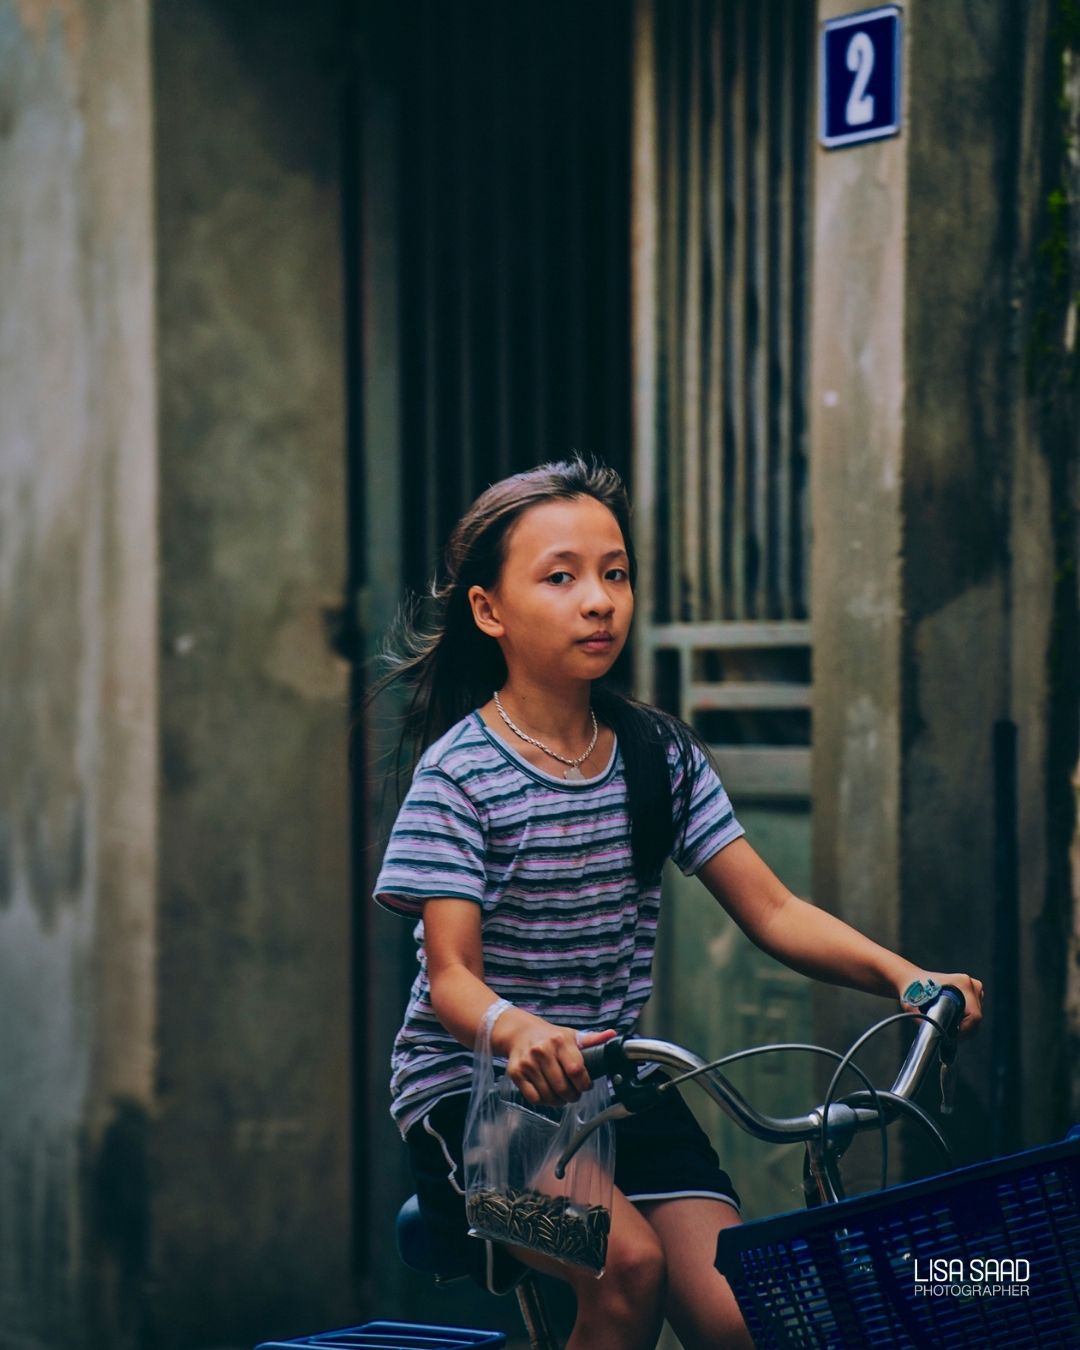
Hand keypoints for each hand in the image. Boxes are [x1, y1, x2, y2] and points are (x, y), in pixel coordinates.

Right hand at [491, 1008, 615, 1105]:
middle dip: (573, 1096)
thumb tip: (613, 1036)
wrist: (520, 1033)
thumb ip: (592, 1040)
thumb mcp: (571, 1035)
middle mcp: (542, 1051)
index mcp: (559, 1041)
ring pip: (549, 1095)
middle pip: (563, 1087)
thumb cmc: (550, 1037)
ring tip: (562, 1095)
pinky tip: (548, 1094)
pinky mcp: (516, 1073)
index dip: (584, 1084)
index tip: (586, 1086)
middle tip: (574, 1094)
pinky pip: (534, 1098)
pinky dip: (544, 1101)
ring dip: (559, 1101)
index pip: (576, 1071)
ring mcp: (528, 1063)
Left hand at [899, 970, 984, 1039]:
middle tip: (947, 1034)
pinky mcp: (971, 992)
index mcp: (962, 984)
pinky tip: (951, 1020)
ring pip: (975, 1016)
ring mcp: (973, 988)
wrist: (911, 978)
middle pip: (976, 1018)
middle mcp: (971, 985)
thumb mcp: (913, 1007)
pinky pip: (973, 1012)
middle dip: (963, 1030)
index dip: (965, 1030)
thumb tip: (936, 1035)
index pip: (975, 1015)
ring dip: (964, 1025)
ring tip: (947, 1026)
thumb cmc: (912, 989)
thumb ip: (925, 1021)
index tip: (952, 1036)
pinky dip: (964, 1019)